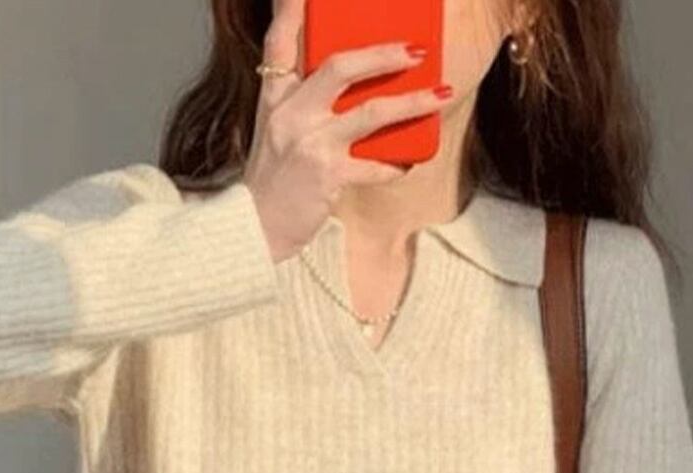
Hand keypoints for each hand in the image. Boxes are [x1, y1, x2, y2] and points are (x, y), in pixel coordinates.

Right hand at [243, 0, 455, 263]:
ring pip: (370, 112)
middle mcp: (290, 115)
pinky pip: (374, 165)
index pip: (279, 45)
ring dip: (411, 102)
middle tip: (416, 51)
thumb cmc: (271, 182)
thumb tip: (350, 87)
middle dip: (383, 55)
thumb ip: (301, 104)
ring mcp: (310, 144)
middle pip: (340, 67)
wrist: (252, 230)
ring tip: (440, 95)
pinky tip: (409, 162)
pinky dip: (395, 164)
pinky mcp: (327, 176)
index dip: (291, 12)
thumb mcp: (274, 133)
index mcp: (274, 100)